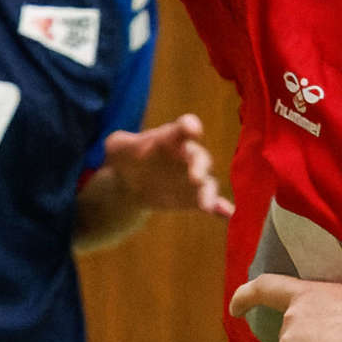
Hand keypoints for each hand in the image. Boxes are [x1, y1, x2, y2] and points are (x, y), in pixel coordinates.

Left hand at [98, 115, 232, 218]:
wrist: (131, 185)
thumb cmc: (127, 158)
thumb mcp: (117, 147)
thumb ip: (118, 142)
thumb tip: (114, 145)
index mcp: (171, 138)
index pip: (183, 128)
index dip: (189, 127)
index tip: (192, 128)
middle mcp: (187, 156)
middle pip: (199, 157)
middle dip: (199, 165)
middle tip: (194, 176)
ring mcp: (194, 178)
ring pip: (207, 183)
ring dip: (208, 192)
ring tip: (205, 204)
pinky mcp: (195, 199)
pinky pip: (212, 203)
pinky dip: (221, 208)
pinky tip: (227, 215)